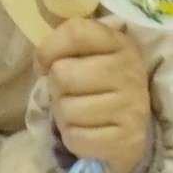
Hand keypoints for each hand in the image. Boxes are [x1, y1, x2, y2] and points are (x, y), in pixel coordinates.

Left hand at [34, 13, 158, 172]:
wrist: (132, 129)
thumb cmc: (101, 84)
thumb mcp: (93, 53)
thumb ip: (69, 42)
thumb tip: (40, 59)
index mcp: (120, 43)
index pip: (76, 32)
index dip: (49, 48)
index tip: (43, 64)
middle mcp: (130, 72)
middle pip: (62, 74)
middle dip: (57, 87)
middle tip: (69, 92)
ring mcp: (131, 108)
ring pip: (66, 109)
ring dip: (63, 114)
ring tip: (78, 112)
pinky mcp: (125, 140)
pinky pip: (75, 137)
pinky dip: (73, 137)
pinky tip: (86, 131)